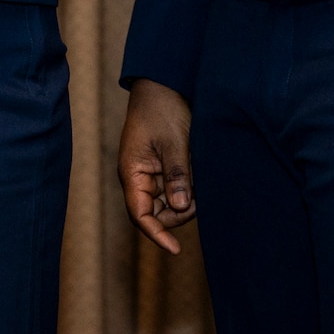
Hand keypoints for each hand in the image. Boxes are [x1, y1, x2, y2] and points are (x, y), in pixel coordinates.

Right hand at [119, 79, 196, 253]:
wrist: (164, 83)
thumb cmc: (163, 109)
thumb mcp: (174, 143)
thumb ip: (177, 176)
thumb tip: (179, 208)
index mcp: (132, 172)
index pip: (140, 215)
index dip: (157, 234)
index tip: (176, 250)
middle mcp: (138, 176)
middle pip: (157, 212)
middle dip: (178, 213)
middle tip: (200, 199)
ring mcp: (151, 171)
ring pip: (168, 201)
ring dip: (186, 198)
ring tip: (201, 179)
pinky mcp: (163, 165)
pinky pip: (176, 187)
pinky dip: (188, 187)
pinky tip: (200, 174)